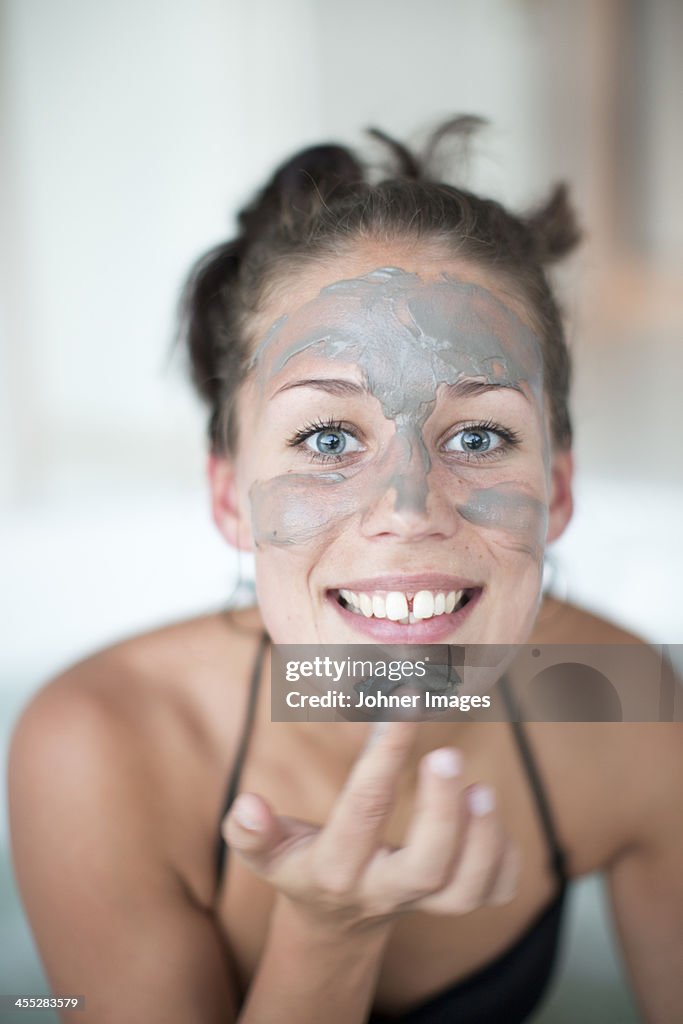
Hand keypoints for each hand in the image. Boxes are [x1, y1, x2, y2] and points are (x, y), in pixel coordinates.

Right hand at [222, 723, 519, 932]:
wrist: (336, 918)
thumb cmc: (302, 862)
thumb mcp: (267, 853)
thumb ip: (252, 832)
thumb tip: (248, 804)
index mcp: (336, 870)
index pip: (363, 814)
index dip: (384, 758)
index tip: (404, 702)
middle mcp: (384, 890)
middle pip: (426, 867)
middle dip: (442, 813)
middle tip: (449, 756)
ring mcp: (424, 903)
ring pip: (466, 890)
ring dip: (484, 839)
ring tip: (482, 789)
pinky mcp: (453, 904)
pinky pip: (494, 892)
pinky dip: (504, 858)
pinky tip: (490, 815)